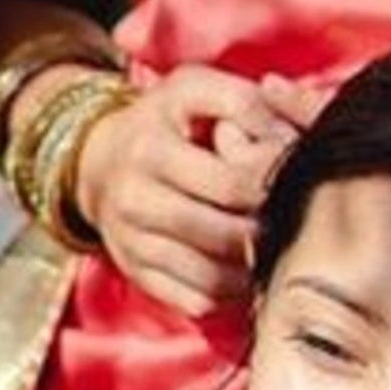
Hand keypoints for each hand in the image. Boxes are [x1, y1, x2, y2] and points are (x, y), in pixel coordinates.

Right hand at [66, 61, 313, 312]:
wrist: (98, 162)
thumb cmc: (163, 122)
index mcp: (152, 151)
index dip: (274, 184)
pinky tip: (240, 267)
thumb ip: (243, 102)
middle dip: (266, 229)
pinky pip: (194, 300)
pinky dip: (227, 290)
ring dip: (251, 266)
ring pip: (211, 275)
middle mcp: (136, 201)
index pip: (232, 183)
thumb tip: (287, 139)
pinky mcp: (137, 274)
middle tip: (289, 215)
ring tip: (270, 242)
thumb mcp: (194, 89)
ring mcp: (133, 244)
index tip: (292, 175)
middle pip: (225, 234)